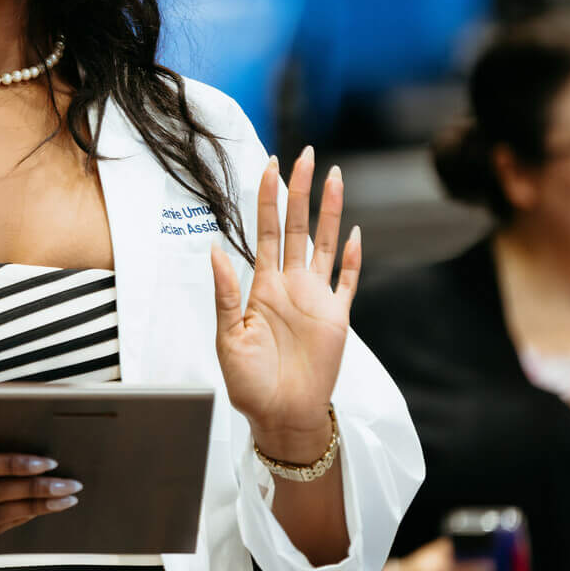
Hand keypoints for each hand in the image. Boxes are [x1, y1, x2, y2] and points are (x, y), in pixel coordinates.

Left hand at [211, 147, 361, 462]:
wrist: (280, 415)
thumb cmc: (249, 382)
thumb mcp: (228, 336)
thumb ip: (225, 293)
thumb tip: (216, 249)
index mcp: (262, 285)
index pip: (266, 231)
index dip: (268, 198)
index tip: (270, 164)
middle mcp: (291, 284)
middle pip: (298, 227)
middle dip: (302, 191)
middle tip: (307, 155)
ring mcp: (316, 298)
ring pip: (324, 244)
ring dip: (330, 212)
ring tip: (336, 177)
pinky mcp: (337, 318)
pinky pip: (347, 281)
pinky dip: (351, 257)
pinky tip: (353, 231)